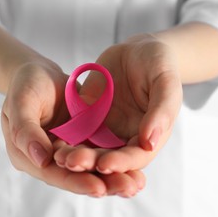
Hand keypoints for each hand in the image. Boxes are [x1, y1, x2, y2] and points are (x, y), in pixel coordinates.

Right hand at [1, 60, 144, 196]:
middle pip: (76, 177)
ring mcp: (68, 151)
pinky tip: (136, 167)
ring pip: (91, 169)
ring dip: (114, 177)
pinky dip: (116, 161)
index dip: (76, 182)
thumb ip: (26, 130)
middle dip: (103, 184)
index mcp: (28, 156)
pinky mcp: (83, 141)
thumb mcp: (21, 101)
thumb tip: (42, 160)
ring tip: (136, 184)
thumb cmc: (25, 84)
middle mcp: (48, 160)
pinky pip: (100, 153)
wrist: (40, 72)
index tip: (99, 188)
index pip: (54, 174)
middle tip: (128, 189)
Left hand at [54, 34, 182, 173]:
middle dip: (92, 164)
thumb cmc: (158, 64)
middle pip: (109, 158)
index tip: (105, 165)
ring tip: (59, 157)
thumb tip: (150, 143)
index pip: (136, 157)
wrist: (137, 51)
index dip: (122, 164)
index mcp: (148, 136)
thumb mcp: (165, 82)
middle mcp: (125, 139)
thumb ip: (162, 111)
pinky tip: (52, 142)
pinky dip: (65, 139)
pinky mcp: (88, 120)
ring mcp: (105, 131)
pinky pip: (76, 132)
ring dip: (75, 156)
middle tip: (73, 164)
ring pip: (90, 149)